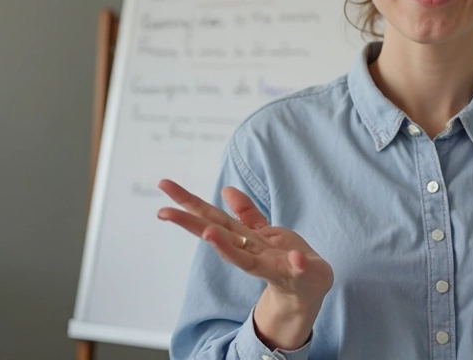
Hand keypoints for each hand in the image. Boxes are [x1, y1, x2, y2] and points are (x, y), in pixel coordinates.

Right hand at [156, 179, 333, 308]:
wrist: (309, 288)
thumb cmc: (284, 259)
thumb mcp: (264, 232)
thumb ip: (246, 214)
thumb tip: (226, 190)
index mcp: (243, 239)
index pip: (212, 217)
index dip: (189, 202)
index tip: (164, 184)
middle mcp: (250, 253)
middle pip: (217, 236)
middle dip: (191, 224)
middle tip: (163, 212)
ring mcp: (271, 266)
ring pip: (246, 259)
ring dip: (226, 248)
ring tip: (208, 233)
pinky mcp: (297, 273)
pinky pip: (297, 268)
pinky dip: (296, 263)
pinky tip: (295, 256)